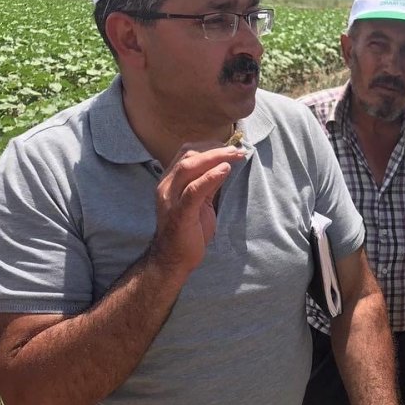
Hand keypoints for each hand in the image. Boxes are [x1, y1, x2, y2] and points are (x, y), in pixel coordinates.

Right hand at [148, 144, 244, 279]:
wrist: (174, 259)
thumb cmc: (188, 230)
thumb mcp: (200, 202)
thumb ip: (208, 184)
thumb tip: (224, 166)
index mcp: (170, 181)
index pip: (186, 153)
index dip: (209, 145)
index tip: (231, 145)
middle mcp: (166, 186)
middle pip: (188, 155)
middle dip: (215, 149)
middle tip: (237, 149)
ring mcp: (170, 199)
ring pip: (189, 167)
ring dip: (215, 158)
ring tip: (235, 155)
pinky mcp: (179, 213)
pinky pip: (193, 190)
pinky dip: (210, 177)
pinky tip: (225, 170)